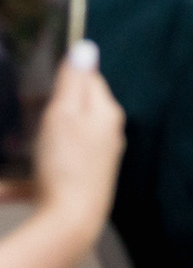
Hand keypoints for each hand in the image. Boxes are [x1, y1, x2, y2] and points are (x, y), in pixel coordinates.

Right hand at [30, 46, 121, 236]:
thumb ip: (74, 81)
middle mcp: (108, 134)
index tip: (37, 78)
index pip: (90, 79)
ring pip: (62, 136)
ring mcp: (97, 158)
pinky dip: (30, 169)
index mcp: (106, 113)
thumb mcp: (64, 113)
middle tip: (24, 107)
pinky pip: (51, 166)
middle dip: (49, 104)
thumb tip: (86, 48)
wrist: (70, 219)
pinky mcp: (82, 179)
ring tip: (19, 139)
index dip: (64, 75)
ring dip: (37, 136)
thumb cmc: (66, 162)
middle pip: (76, 107)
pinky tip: (6, 185)